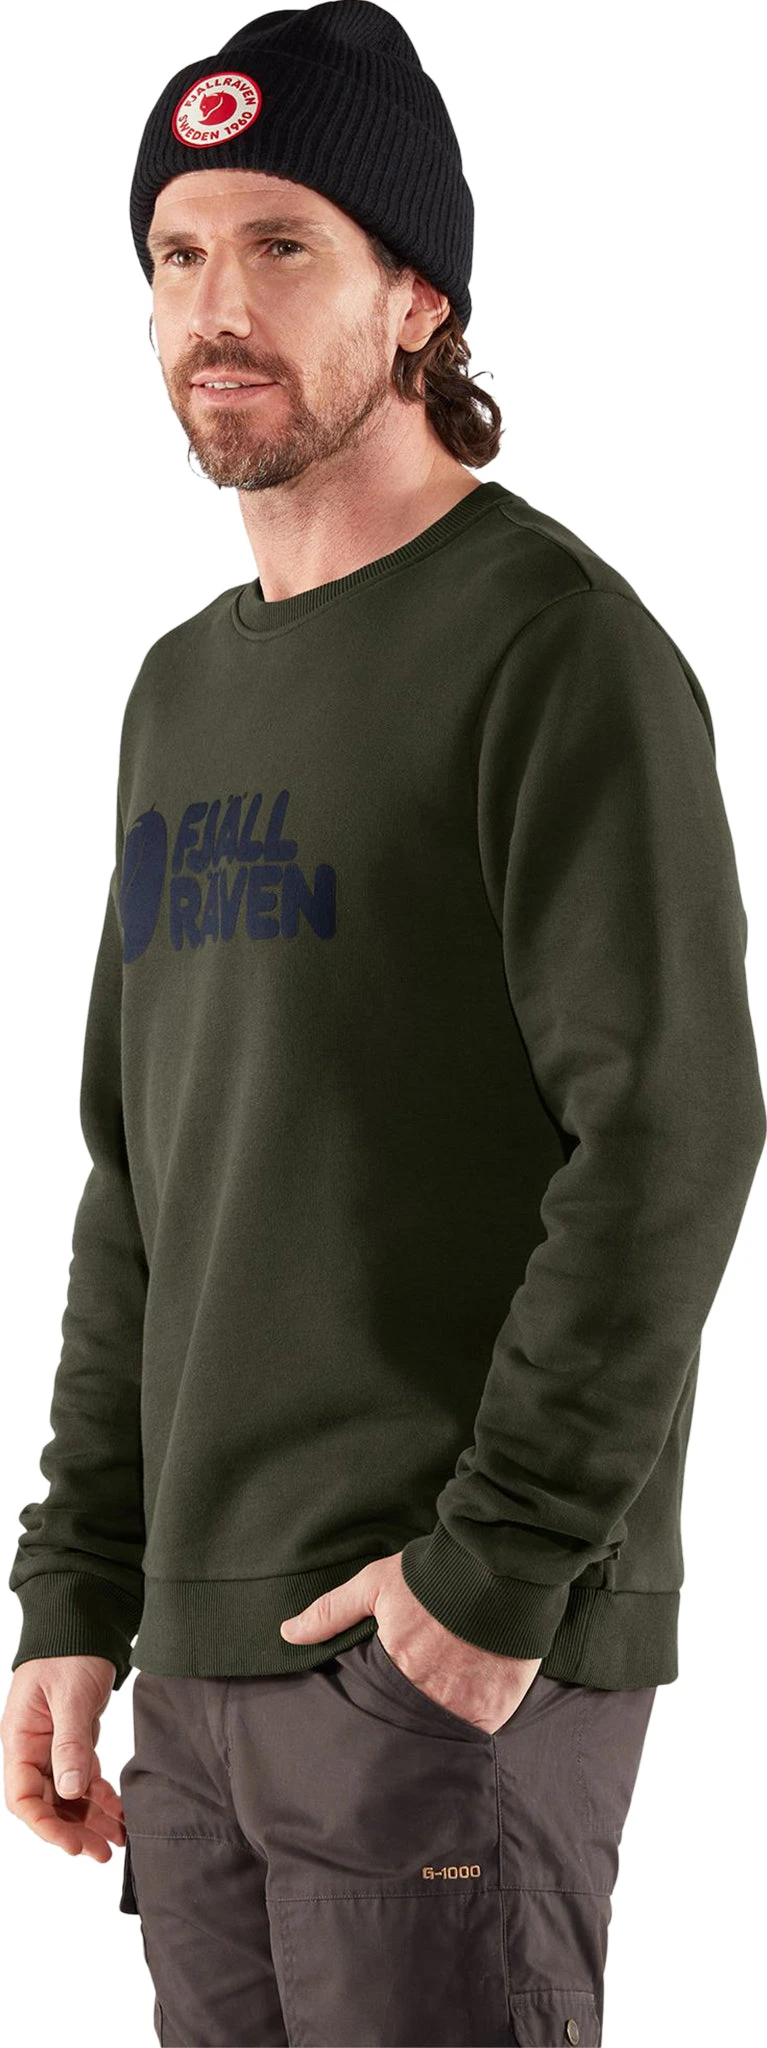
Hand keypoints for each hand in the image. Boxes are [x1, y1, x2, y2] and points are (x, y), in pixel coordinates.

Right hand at [1, 1656, 126, 1861]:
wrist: (84, 1622)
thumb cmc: (68, 1652)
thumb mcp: (70, 1696)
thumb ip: (70, 1742)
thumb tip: (69, 1790)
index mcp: (20, 1740)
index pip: (22, 1798)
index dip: (45, 1826)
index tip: (73, 1843)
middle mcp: (32, 1749)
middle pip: (47, 1804)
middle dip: (73, 1831)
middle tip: (101, 1853)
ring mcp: (53, 1747)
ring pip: (68, 1797)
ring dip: (90, 1820)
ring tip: (117, 1842)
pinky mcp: (75, 1741)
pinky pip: (85, 1779)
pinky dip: (101, 1798)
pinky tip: (120, 1812)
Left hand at [280, 1550, 541, 1734]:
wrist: (497, 1565)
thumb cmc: (433, 1575)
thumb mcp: (375, 1584)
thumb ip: (330, 1613)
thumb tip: (287, 1633)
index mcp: (397, 1669)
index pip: (377, 1708)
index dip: (378, 1708)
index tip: (380, 1708)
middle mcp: (431, 1695)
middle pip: (411, 1725)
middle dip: (407, 1722)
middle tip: (409, 1716)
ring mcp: (467, 1705)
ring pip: (445, 1732)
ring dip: (440, 1725)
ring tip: (439, 1711)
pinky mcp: (499, 1706)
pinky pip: (481, 1729)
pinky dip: (474, 1722)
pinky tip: (470, 1704)